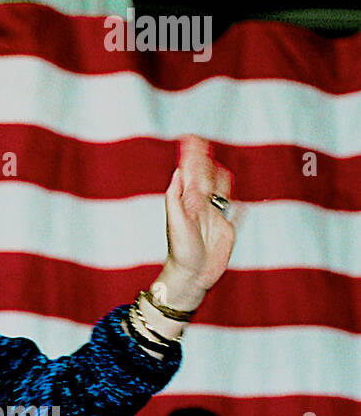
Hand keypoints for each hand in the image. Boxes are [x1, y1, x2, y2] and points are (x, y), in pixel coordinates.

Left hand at [159, 135, 237, 307]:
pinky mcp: (227, 231)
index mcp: (188, 203)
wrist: (191, 275)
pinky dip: (237, 205)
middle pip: (205, 178)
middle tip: (201, 142)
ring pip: (219, 192)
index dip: (192, 157)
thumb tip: (177, 172)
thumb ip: (176, 198)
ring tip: (217, 164)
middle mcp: (201, 207)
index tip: (191, 140)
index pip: (191, 174)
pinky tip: (239, 199)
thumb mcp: (175, 222)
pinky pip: (234, 214)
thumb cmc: (180, 250)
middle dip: (203, 161)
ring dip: (219, 177)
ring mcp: (214, 218)